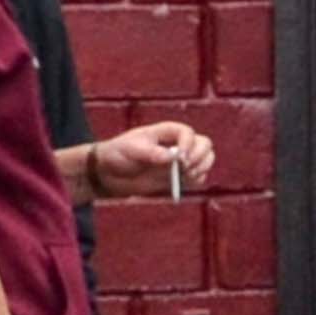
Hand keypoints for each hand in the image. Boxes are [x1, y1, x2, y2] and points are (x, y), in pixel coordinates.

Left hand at [85, 120, 215, 199]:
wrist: (109, 174)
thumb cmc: (117, 154)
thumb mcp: (131, 150)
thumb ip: (152, 153)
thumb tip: (173, 158)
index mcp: (166, 131)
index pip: (188, 133)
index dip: (189, 145)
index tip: (180, 159)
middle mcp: (177, 144)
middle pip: (204, 144)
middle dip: (200, 157)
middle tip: (185, 168)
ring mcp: (180, 161)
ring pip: (206, 160)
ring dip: (201, 168)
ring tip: (184, 176)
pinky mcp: (178, 177)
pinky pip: (198, 178)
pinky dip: (196, 181)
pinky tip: (182, 183)